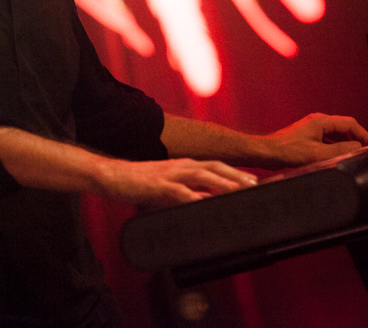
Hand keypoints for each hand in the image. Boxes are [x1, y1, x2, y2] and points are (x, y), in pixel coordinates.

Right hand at [95, 157, 257, 208]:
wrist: (112, 176)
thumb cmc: (140, 182)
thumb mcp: (169, 186)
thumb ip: (188, 191)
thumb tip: (207, 200)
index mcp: (185, 165)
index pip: (216, 166)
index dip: (236, 172)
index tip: (254, 180)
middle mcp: (181, 166)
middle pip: (215, 167)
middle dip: (236, 175)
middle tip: (255, 184)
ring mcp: (170, 174)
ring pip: (201, 175)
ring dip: (221, 182)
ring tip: (237, 190)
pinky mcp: (157, 185)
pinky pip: (178, 191)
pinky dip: (192, 196)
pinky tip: (203, 203)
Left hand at [260, 113, 367, 167]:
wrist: (267, 153)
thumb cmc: (287, 151)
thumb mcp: (318, 153)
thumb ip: (341, 150)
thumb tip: (358, 148)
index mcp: (322, 121)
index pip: (350, 123)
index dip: (363, 134)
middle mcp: (318, 122)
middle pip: (344, 128)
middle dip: (355, 139)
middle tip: (363, 152)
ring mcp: (312, 129)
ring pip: (336, 135)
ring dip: (345, 144)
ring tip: (351, 156)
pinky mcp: (308, 137)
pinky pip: (327, 140)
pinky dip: (335, 147)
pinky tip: (335, 157)